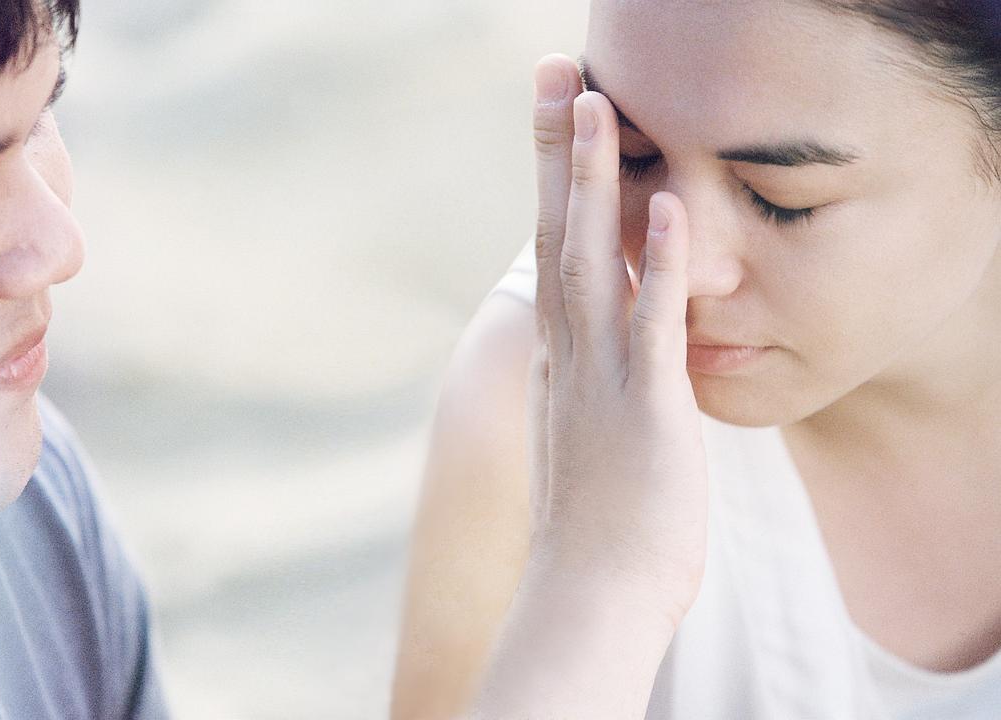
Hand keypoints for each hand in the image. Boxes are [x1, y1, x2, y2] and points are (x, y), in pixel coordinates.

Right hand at [525, 53, 708, 629]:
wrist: (591, 593)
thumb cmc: (597, 522)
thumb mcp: (584, 434)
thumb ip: (589, 382)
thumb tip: (602, 350)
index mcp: (559, 357)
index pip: (554, 250)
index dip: (555, 181)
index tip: (558, 122)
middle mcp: (569, 353)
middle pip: (557, 233)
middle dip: (557, 151)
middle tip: (558, 75)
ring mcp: (602, 376)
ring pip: (592, 260)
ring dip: (595, 182)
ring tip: (599, 106)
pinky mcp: (646, 408)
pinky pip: (653, 324)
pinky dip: (662, 263)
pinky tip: (671, 205)